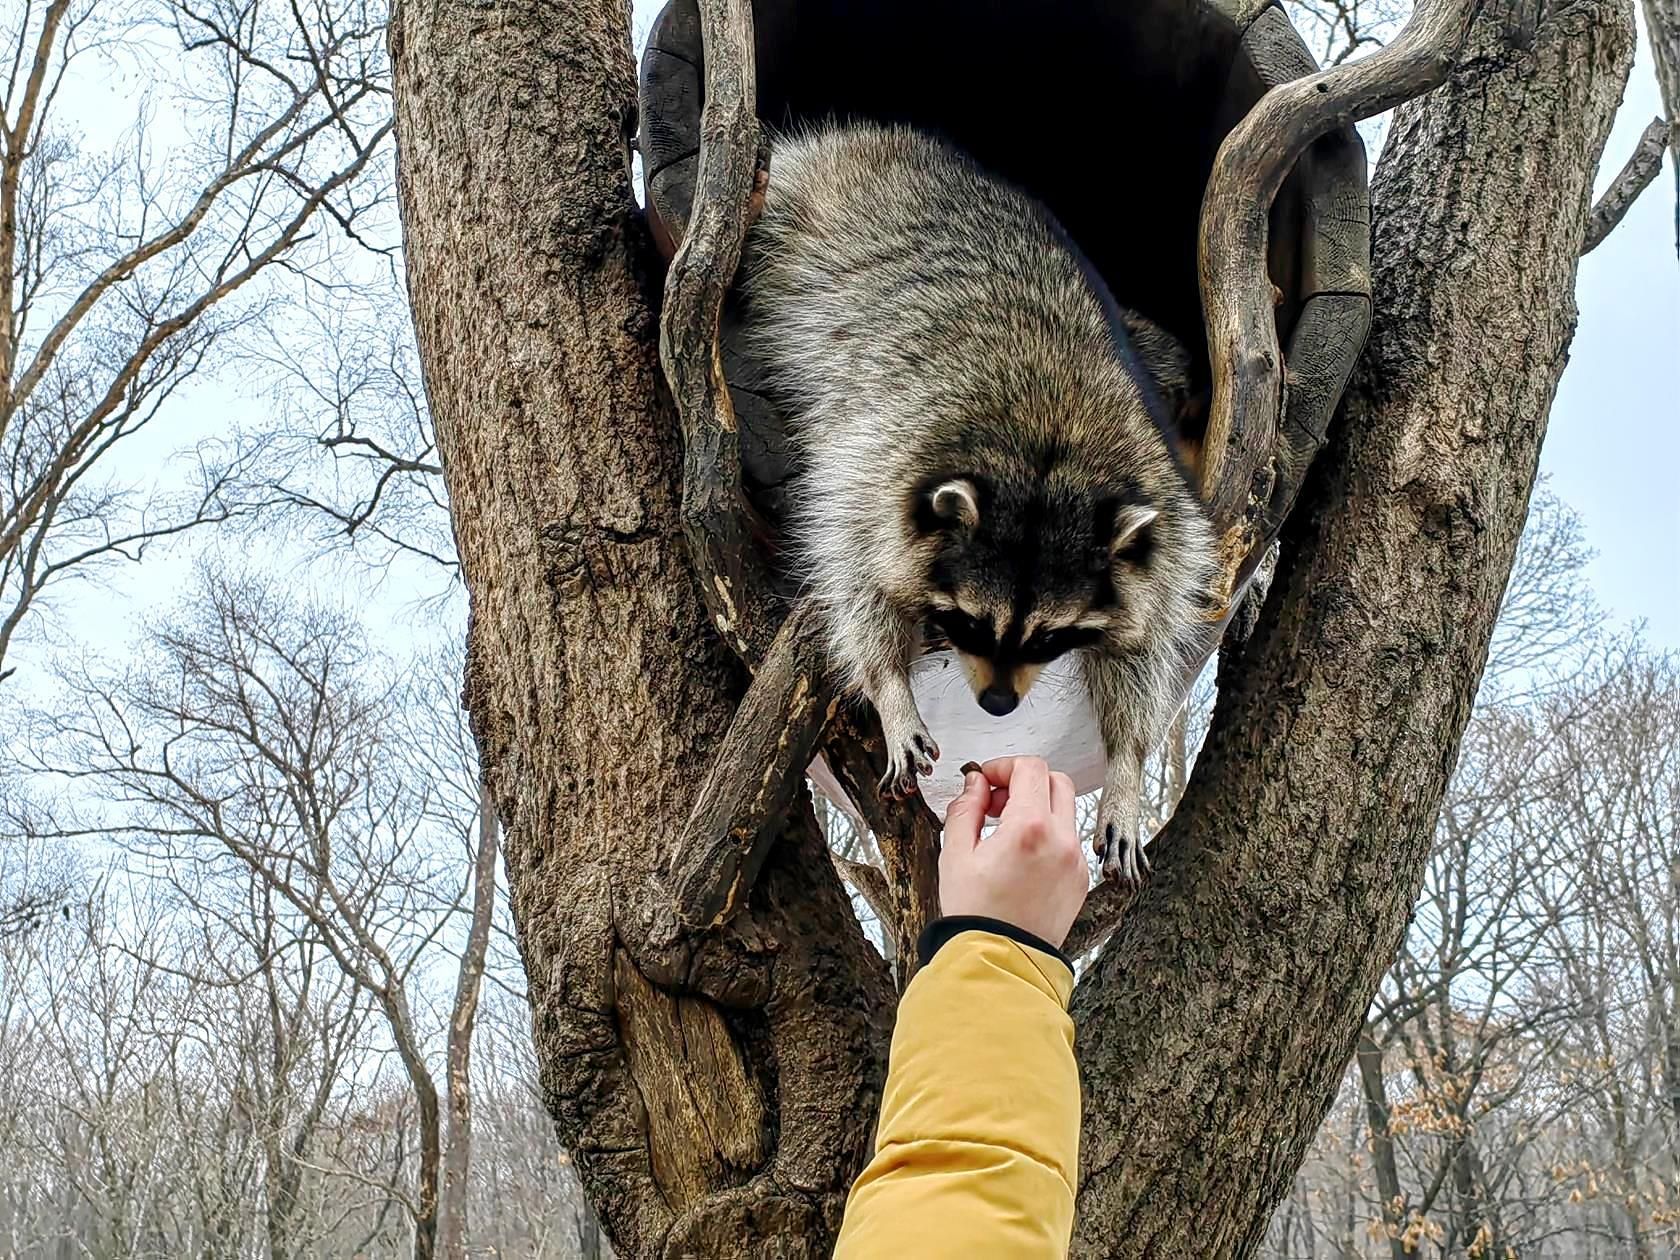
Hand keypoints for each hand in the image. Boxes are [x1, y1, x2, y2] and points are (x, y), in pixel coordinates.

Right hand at [939, 756, 1088, 949]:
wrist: (1000, 961)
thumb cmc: (975, 914)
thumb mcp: (955, 854)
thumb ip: (965, 808)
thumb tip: (975, 784)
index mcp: (1030, 828)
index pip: (1030, 768)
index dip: (1003, 766)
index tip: (985, 780)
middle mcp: (1061, 840)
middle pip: (1056, 781)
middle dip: (1025, 782)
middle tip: (996, 802)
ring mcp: (1076, 861)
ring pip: (1065, 810)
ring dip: (1038, 808)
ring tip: (1005, 832)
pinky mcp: (1080, 880)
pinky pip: (1069, 840)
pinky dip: (1048, 835)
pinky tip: (1021, 857)